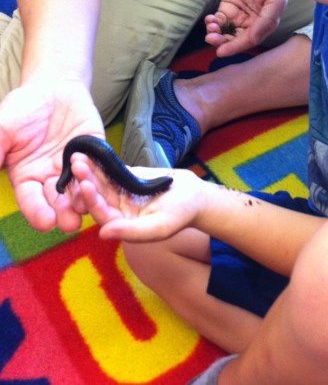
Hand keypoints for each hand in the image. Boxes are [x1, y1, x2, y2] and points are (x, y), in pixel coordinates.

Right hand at [0, 80, 103, 231]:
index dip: (38, 213)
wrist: (53, 87)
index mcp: (27, 178)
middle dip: (65, 215)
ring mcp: (75, 168)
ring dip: (85, 199)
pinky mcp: (96, 155)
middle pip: (59, 204)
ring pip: (81, 192)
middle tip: (71, 224)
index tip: (45, 222)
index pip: (32, 202)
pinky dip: (101, 176)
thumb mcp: (4, 128)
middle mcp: (51, 178)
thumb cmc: (24, 108)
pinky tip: (100, 180)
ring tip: (87, 204)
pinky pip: (101, 169)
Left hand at [71, 158, 204, 241]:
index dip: (92, 200)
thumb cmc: (180, 215)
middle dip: (86, 180)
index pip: (102, 213)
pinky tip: (93, 151)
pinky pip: (112, 170)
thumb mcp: (159, 227)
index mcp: (121, 225)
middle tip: (76, 164)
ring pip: (102, 182)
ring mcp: (120, 193)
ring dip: (90, 169)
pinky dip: (103, 162)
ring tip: (78, 154)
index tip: (83, 185)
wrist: (194, 197)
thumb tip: (102, 234)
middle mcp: (117, 210)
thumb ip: (132, 232)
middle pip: (98, 195)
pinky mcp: (127, 178)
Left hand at [205, 0, 287, 55]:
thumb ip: (267, 20)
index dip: (235, 47)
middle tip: (211, 39)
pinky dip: (213, 22)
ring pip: (225, 31)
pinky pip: (219, 19)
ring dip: (216, 33)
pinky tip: (210, 20)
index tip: (222, 51)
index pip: (249, 40)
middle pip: (235, 38)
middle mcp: (252, 22)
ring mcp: (239, 15)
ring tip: (210, 28)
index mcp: (266, 24)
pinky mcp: (228, 6)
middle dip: (222, 41)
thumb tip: (254, 39)